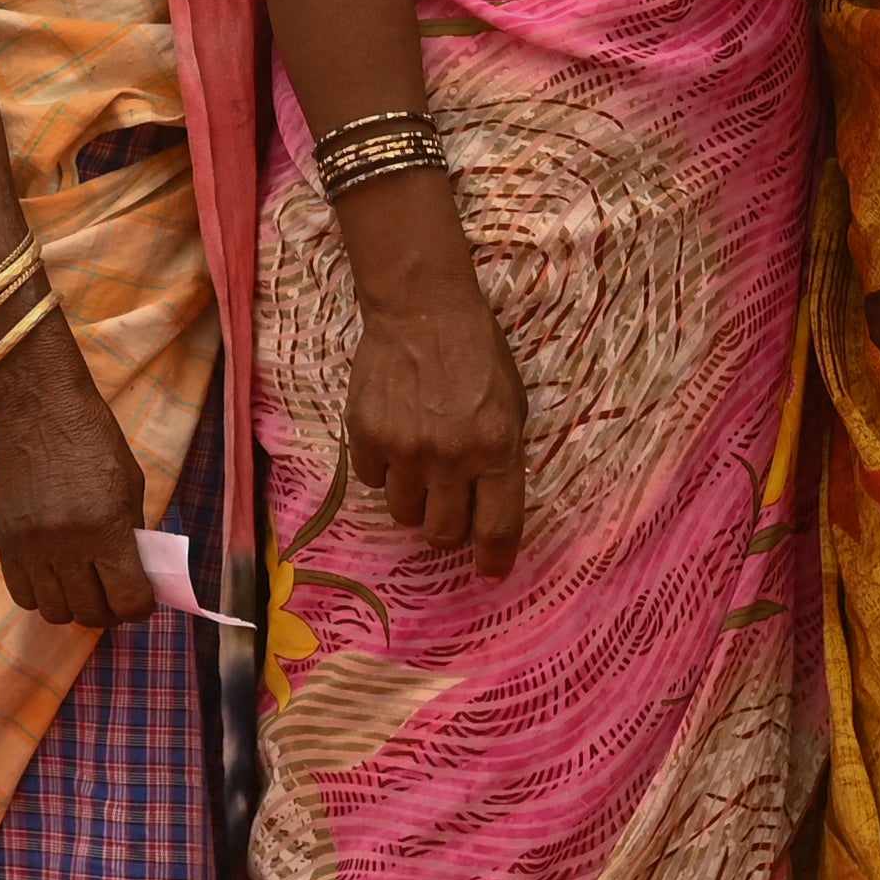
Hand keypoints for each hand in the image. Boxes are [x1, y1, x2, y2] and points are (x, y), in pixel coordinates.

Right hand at [0, 333, 155, 625]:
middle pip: (90, 613)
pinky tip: (54, 577)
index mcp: (106, 527)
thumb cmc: (95, 442)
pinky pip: (22, 595)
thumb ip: (133, 537)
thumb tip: (138, 579)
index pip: (128, 600)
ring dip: (74, 607)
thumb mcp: (131, 487)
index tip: (142, 600)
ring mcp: (31, 546)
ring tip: (83, 588)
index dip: (141, 608)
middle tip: (114, 596)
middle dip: (109, 611)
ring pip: (54, 611)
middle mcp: (66, 543)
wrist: (40, 409)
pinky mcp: (5, 542)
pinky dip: (42, 596)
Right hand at [333, 253, 533, 565]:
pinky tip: (393, 439)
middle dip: (448, 529)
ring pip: (404, 514)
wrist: (421, 310)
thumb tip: (489, 508)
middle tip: (448, 507)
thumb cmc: (477, 354)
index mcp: (496, 449)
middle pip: (443, 532)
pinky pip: (373, 480)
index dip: (494, 557)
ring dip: (415, 501)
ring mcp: (405, 448)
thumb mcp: (512, 405)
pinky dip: (384, 470)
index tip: (490, 570)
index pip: (497, 526)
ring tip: (419, 469)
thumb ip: (502, 459)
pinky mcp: (367, 435)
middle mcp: (451, 457)